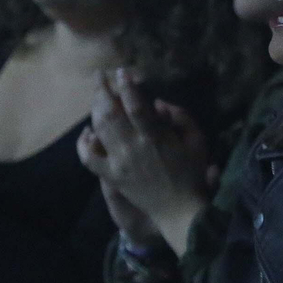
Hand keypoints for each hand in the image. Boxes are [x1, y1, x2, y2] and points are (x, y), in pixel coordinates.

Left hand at [77, 69, 210, 253]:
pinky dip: (84, 143)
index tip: (122, 71)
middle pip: (110, 112)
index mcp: (155, 137)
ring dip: (95, 109)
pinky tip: (86, 132)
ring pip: (99, 129)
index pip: (135, 105)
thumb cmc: (192, 174)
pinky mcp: (111, 176)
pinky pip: (89, 158)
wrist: (178, 211)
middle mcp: (133, 147)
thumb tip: (157, 103)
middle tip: (100, 76)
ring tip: (97, 96)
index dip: (126, 86)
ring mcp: (119, 162)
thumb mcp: (197, 141)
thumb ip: (181, 117)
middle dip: (102, 90)